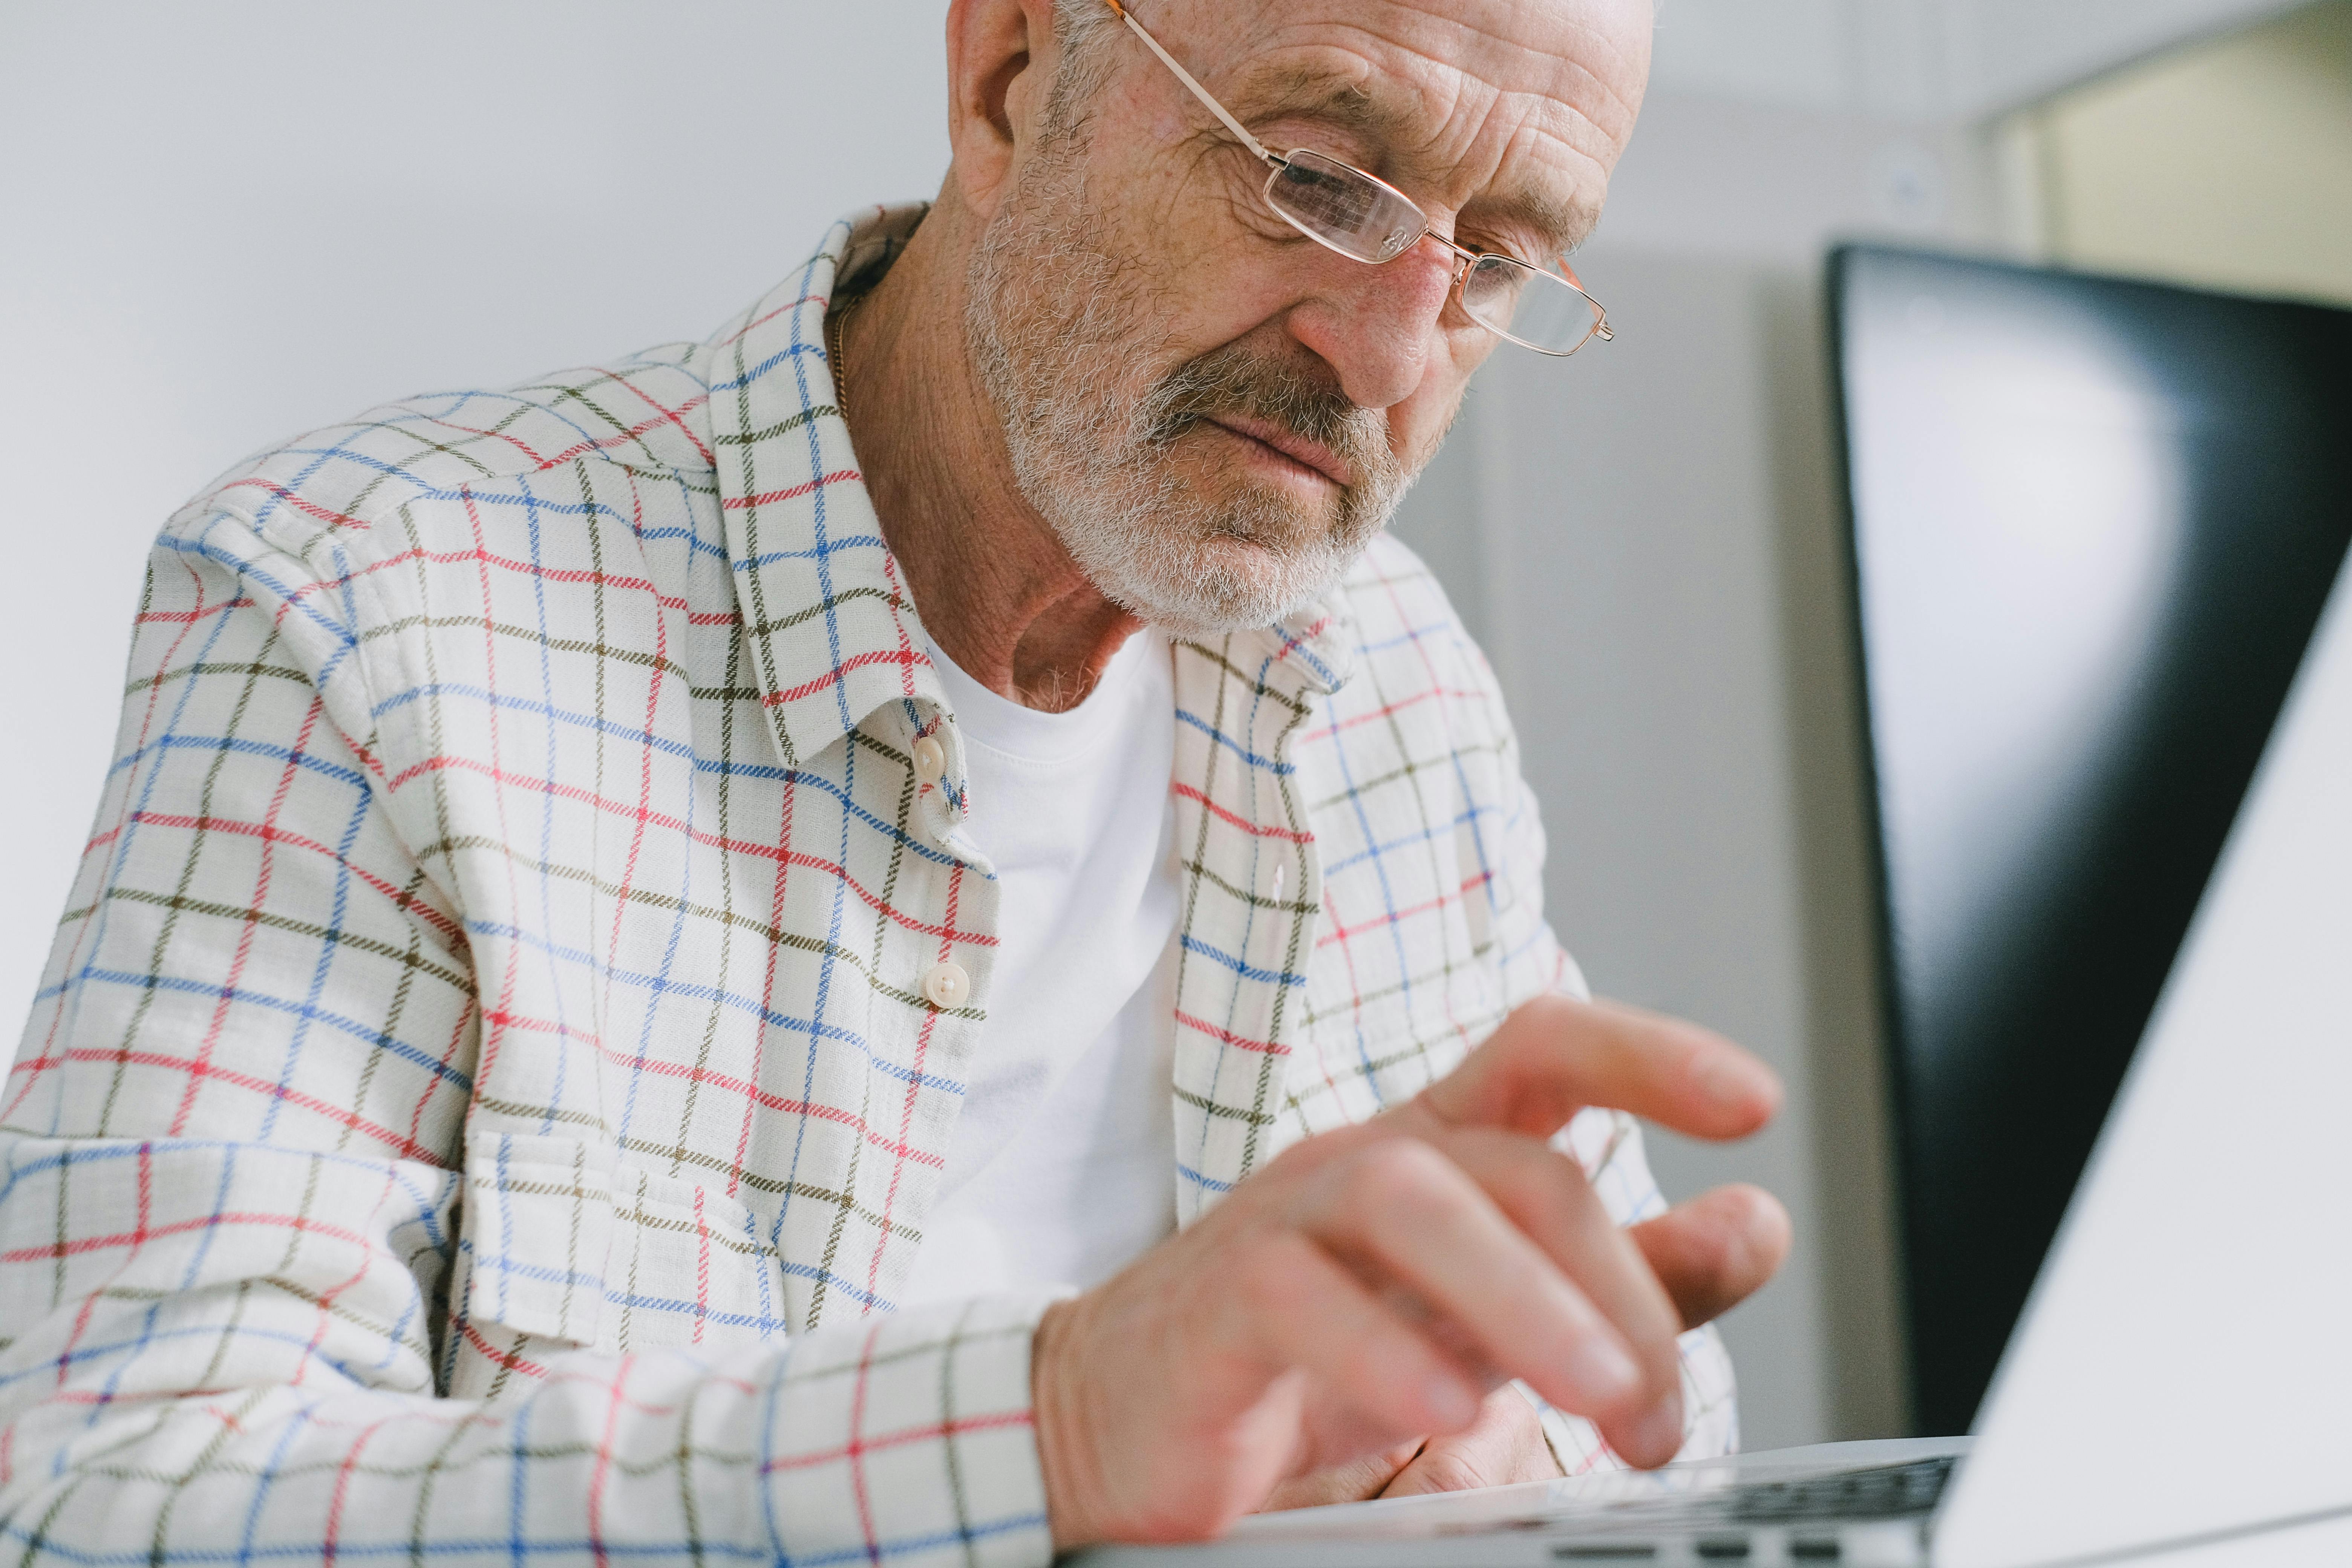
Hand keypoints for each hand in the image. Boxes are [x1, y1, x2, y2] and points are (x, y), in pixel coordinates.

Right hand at [1029, 994, 1791, 1546]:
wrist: (1128, 1419)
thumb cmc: (1319, 1355)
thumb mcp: (1499, 1319)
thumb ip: (1626, 1279)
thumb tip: (1756, 1225)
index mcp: (1441, 1152)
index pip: (1546, 1050)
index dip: (1648, 1054)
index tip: (1753, 1103)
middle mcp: (1369, 1161)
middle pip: (1516, 1164)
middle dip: (1615, 1283)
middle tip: (1660, 1409)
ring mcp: (1286, 1218)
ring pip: (1412, 1199)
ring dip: (1525, 1298)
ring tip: (1599, 1396)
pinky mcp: (1218, 1298)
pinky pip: (1299, 1294)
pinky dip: (1380, 1348)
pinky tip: (1440, 1406)